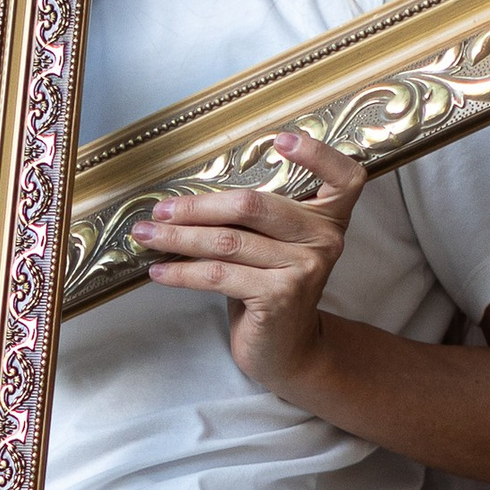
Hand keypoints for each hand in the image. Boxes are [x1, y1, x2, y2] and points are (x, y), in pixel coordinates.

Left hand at [131, 128, 369, 398]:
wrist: (286, 351)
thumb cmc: (271, 289)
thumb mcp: (272, 247)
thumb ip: (254, 219)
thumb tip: (184, 199)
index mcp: (329, 217)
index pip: (343, 176)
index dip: (317, 153)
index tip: (280, 139)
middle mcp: (325, 239)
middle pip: (253, 206)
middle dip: (197, 207)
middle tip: (159, 209)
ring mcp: (304, 268)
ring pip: (228, 242)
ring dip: (179, 238)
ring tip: (146, 236)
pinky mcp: (279, 296)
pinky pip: (219, 275)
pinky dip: (183, 272)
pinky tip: (160, 270)